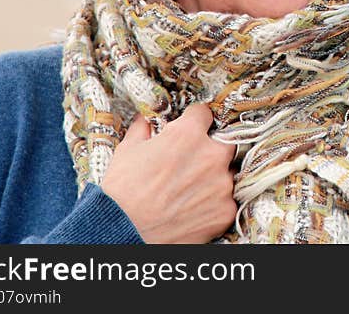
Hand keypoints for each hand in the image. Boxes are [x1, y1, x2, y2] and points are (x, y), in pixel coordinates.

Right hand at [101, 104, 237, 243]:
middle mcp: (211, 156)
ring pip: (226, 172)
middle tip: (190, 162)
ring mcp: (222, 185)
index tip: (189, 128)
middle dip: (209, 148)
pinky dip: (213, 202)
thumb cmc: (122, 192)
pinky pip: (226, 200)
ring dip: (213, 177)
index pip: (204, 114)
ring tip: (188, 190)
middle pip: (223, 142)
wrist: (122, 233)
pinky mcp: (225, 211)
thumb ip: (145, 127)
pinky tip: (193, 207)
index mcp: (188, 135)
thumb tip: (148, 119)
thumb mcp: (127, 149)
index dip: (193, 121)